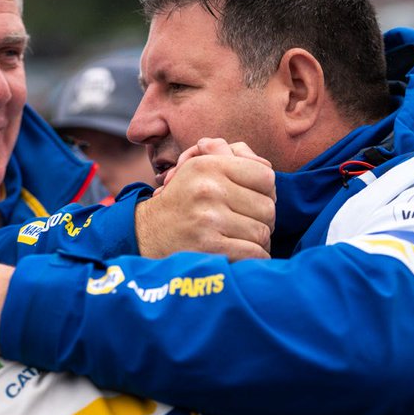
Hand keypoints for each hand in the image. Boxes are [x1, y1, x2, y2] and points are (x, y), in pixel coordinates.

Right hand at [135, 137, 274, 259]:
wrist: (146, 234)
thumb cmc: (182, 200)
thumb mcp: (198, 168)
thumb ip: (231, 156)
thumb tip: (262, 159)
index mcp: (208, 165)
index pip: (266, 176)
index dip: (267, 192)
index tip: (254, 201)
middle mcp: (208, 189)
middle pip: (267, 207)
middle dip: (263, 220)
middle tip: (249, 224)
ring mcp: (208, 219)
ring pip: (262, 233)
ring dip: (258, 242)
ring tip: (244, 240)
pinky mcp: (209, 247)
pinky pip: (254, 254)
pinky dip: (254, 257)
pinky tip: (241, 254)